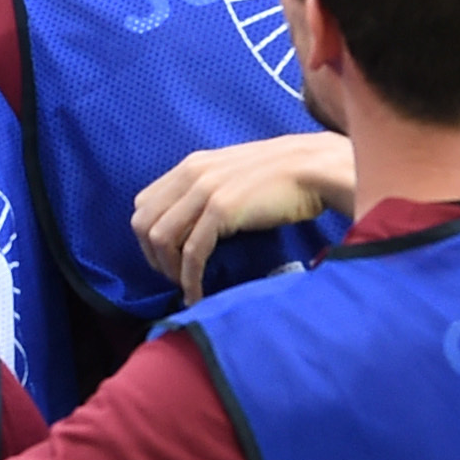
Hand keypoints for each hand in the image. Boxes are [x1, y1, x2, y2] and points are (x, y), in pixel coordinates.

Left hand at [132, 132, 355, 304]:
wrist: (315, 169)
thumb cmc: (282, 178)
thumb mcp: (233, 175)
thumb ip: (208, 190)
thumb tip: (193, 225)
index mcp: (191, 165)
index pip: (143, 203)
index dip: (147, 237)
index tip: (166, 259)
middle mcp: (191, 174)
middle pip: (144, 223)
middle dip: (153, 257)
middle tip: (173, 277)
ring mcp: (205, 190)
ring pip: (162, 238)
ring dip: (170, 270)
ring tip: (187, 286)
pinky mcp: (222, 209)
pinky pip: (193, 252)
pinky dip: (191, 279)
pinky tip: (199, 294)